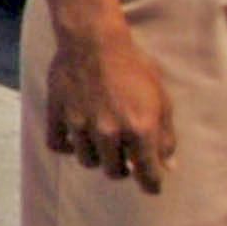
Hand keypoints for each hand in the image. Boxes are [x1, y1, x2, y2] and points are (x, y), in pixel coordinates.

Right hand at [45, 22, 176, 191]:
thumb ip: (165, 135)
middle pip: (114, 172)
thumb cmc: (134, 66)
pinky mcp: (58, 115)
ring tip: (100, 142)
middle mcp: (110, 132)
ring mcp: (81, 125)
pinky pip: (58, 145)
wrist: (93, 40)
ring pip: (87, 161)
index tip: (151, 185)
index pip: (148, 176)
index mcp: (140, 129)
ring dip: (97, 156)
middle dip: (123, 167)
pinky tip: (76, 136)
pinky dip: (68, 145)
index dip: (152, 185)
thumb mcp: (161, 99)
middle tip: (124, 155)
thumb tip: (168, 165)